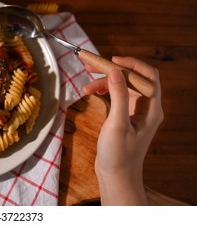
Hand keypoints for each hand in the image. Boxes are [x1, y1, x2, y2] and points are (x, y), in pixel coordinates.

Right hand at [83, 56, 163, 204]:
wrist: (116, 176)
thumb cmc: (118, 155)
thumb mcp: (117, 124)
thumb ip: (119, 96)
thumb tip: (116, 71)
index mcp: (151, 109)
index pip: (148, 76)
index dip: (132, 64)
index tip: (112, 59)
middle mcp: (146, 108)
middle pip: (131, 79)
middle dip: (112, 70)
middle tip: (90, 65)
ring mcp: (135, 112)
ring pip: (121, 87)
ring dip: (104, 82)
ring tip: (85, 86)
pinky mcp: (124, 117)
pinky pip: (116, 96)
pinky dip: (104, 91)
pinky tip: (92, 92)